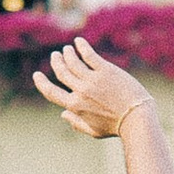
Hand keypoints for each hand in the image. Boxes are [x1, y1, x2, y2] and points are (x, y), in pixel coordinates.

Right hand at [33, 36, 152, 137]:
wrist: (136, 118)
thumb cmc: (116, 127)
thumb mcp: (94, 131)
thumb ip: (77, 123)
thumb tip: (63, 114)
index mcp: (75, 107)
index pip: (51, 92)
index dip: (41, 83)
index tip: (37, 75)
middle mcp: (81, 92)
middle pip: (62, 72)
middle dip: (56, 62)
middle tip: (56, 56)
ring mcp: (92, 80)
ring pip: (73, 62)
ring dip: (67, 54)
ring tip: (67, 49)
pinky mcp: (106, 71)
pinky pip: (89, 55)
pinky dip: (81, 46)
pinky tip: (78, 42)